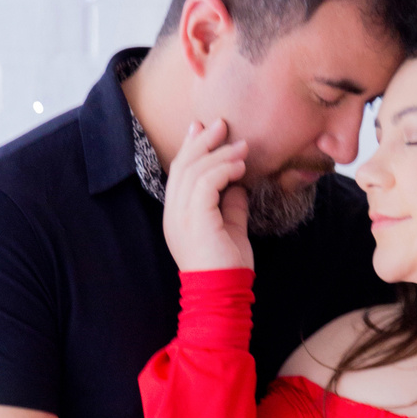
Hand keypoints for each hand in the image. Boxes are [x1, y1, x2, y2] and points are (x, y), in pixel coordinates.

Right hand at [163, 117, 253, 272]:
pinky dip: (224, 170)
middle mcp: (174, 213)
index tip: (203, 127)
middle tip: (222, 124)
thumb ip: (230, 204)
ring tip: (243, 147)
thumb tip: (238, 183)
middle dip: (203, 141)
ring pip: (194, 170)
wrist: (223, 293)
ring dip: (220, 154)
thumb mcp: (231, 227)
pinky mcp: (194, 219)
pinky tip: (240, 168)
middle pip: (183, 165)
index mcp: (178, 215)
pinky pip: (206, 183)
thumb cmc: (228, 266)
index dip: (190, 147)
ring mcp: (181, 216)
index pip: (179, 173)